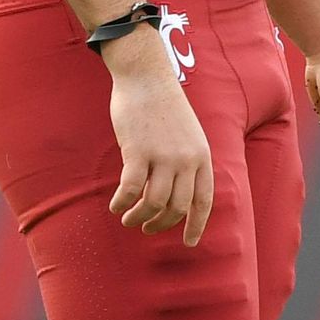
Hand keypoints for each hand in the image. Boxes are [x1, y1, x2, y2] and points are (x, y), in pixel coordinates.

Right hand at [103, 30, 213, 245]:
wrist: (145, 76)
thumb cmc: (163, 104)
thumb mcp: (189, 134)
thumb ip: (188, 160)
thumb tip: (177, 191)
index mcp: (202, 156)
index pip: (204, 201)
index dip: (196, 226)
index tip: (188, 243)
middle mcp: (187, 160)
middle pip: (177, 207)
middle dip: (161, 223)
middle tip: (146, 228)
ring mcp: (163, 156)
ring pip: (154, 203)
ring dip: (139, 217)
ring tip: (128, 220)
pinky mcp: (138, 151)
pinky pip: (131, 189)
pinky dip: (122, 203)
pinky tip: (116, 206)